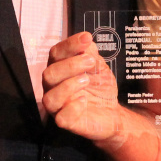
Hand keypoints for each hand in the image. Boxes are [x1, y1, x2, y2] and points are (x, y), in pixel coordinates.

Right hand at [42, 32, 124, 146]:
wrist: (112, 111)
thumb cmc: (99, 87)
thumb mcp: (97, 65)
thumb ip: (89, 52)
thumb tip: (85, 39)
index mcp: (59, 69)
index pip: (56, 53)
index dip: (69, 45)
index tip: (87, 38)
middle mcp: (54, 87)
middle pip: (49, 74)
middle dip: (70, 65)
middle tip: (91, 62)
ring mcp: (58, 105)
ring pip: (50, 97)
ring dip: (68, 86)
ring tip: (86, 80)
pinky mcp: (67, 122)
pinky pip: (61, 118)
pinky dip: (72, 108)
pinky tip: (84, 101)